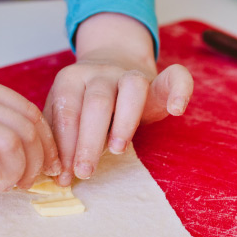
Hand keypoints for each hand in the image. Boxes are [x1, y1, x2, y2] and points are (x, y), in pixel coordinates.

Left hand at [44, 13, 192, 184]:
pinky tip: (177, 110)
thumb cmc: (88, 102)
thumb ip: (61, 137)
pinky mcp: (158, 80)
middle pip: (96, 103)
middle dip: (88, 140)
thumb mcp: (69, 112)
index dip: (64, 146)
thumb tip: (56, 175)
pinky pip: (175, 77)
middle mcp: (101, 73)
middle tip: (84, 171)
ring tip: (117, 150)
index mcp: (71, 80)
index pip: (66, 113)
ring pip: (132, 88)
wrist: (114, 61)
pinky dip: (180, 90)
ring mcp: (130, 73)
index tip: (63, 175)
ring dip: (125, 121)